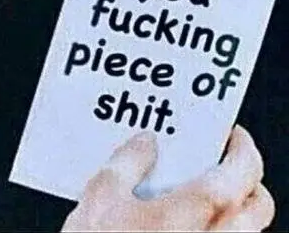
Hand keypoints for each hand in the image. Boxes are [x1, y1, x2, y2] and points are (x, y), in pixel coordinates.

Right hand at [61, 125, 274, 231]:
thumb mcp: (102, 196)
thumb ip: (128, 162)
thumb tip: (144, 144)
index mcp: (200, 209)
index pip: (245, 169)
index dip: (243, 147)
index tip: (233, 137)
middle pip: (258, 205)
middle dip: (247, 179)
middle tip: (222, 162)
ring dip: (235, 210)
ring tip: (202, 196)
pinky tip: (187, 227)